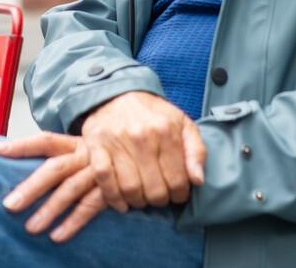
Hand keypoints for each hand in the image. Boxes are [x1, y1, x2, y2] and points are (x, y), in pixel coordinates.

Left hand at [0, 132, 107, 242]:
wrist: (146, 153)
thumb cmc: (107, 154)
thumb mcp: (87, 147)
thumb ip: (62, 154)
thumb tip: (17, 157)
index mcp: (75, 143)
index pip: (46, 141)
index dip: (22, 145)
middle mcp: (87, 155)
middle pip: (55, 168)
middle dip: (32, 187)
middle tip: (10, 205)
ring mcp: (100, 172)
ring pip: (71, 190)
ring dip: (50, 210)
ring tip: (31, 228)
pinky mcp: (113, 190)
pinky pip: (92, 207)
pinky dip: (74, 222)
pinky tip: (58, 236)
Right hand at [80, 91, 205, 211]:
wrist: (119, 92)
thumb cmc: (153, 113)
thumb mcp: (182, 124)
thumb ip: (196, 151)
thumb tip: (198, 180)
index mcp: (166, 131)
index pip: (177, 179)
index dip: (180, 194)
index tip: (178, 195)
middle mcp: (142, 136)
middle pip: (154, 189)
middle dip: (159, 200)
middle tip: (159, 198)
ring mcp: (117, 141)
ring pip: (130, 188)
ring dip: (138, 202)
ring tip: (142, 199)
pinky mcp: (97, 145)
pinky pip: (104, 179)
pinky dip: (113, 197)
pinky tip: (121, 203)